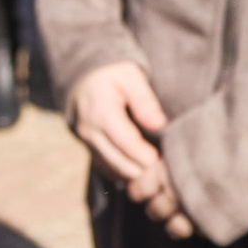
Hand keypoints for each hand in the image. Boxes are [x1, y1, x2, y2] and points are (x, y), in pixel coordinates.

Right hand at [67, 60, 192, 236]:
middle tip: (163, 163)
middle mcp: (90, 131)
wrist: (84, 79)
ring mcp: (86, 142)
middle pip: (119, 162)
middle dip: (142, 167)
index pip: (125, 142)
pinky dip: (123, 171)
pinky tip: (139, 163)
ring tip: (154, 164)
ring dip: (134, 172)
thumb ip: (145, 100)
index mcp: (101, 111)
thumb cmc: (114, 75)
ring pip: (113, 170)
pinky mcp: (88, 149)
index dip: (144, 154)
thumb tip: (159, 124)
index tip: (161, 158)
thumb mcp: (131, 77)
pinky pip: (106, 169)